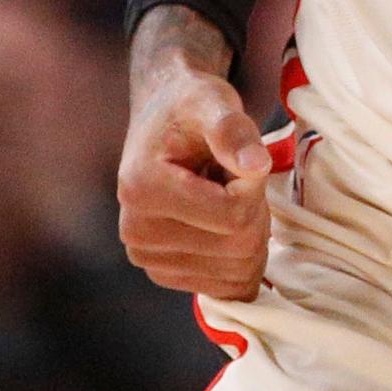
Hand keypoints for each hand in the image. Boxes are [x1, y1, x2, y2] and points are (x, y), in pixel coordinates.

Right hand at [117, 12, 269, 301]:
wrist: (164, 122)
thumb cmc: (189, 108)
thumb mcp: (212, 101)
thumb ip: (232, 128)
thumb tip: (255, 165)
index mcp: (142, 188)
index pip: (233, 215)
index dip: (254, 186)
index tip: (242, 158)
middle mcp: (136, 232)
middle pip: (237, 247)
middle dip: (255, 211)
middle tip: (235, 178)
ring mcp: (148, 259)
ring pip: (238, 271)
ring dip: (251, 233)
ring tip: (225, 196)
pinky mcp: (165, 274)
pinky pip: (229, 289)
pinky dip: (242, 258)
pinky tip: (224, 225)